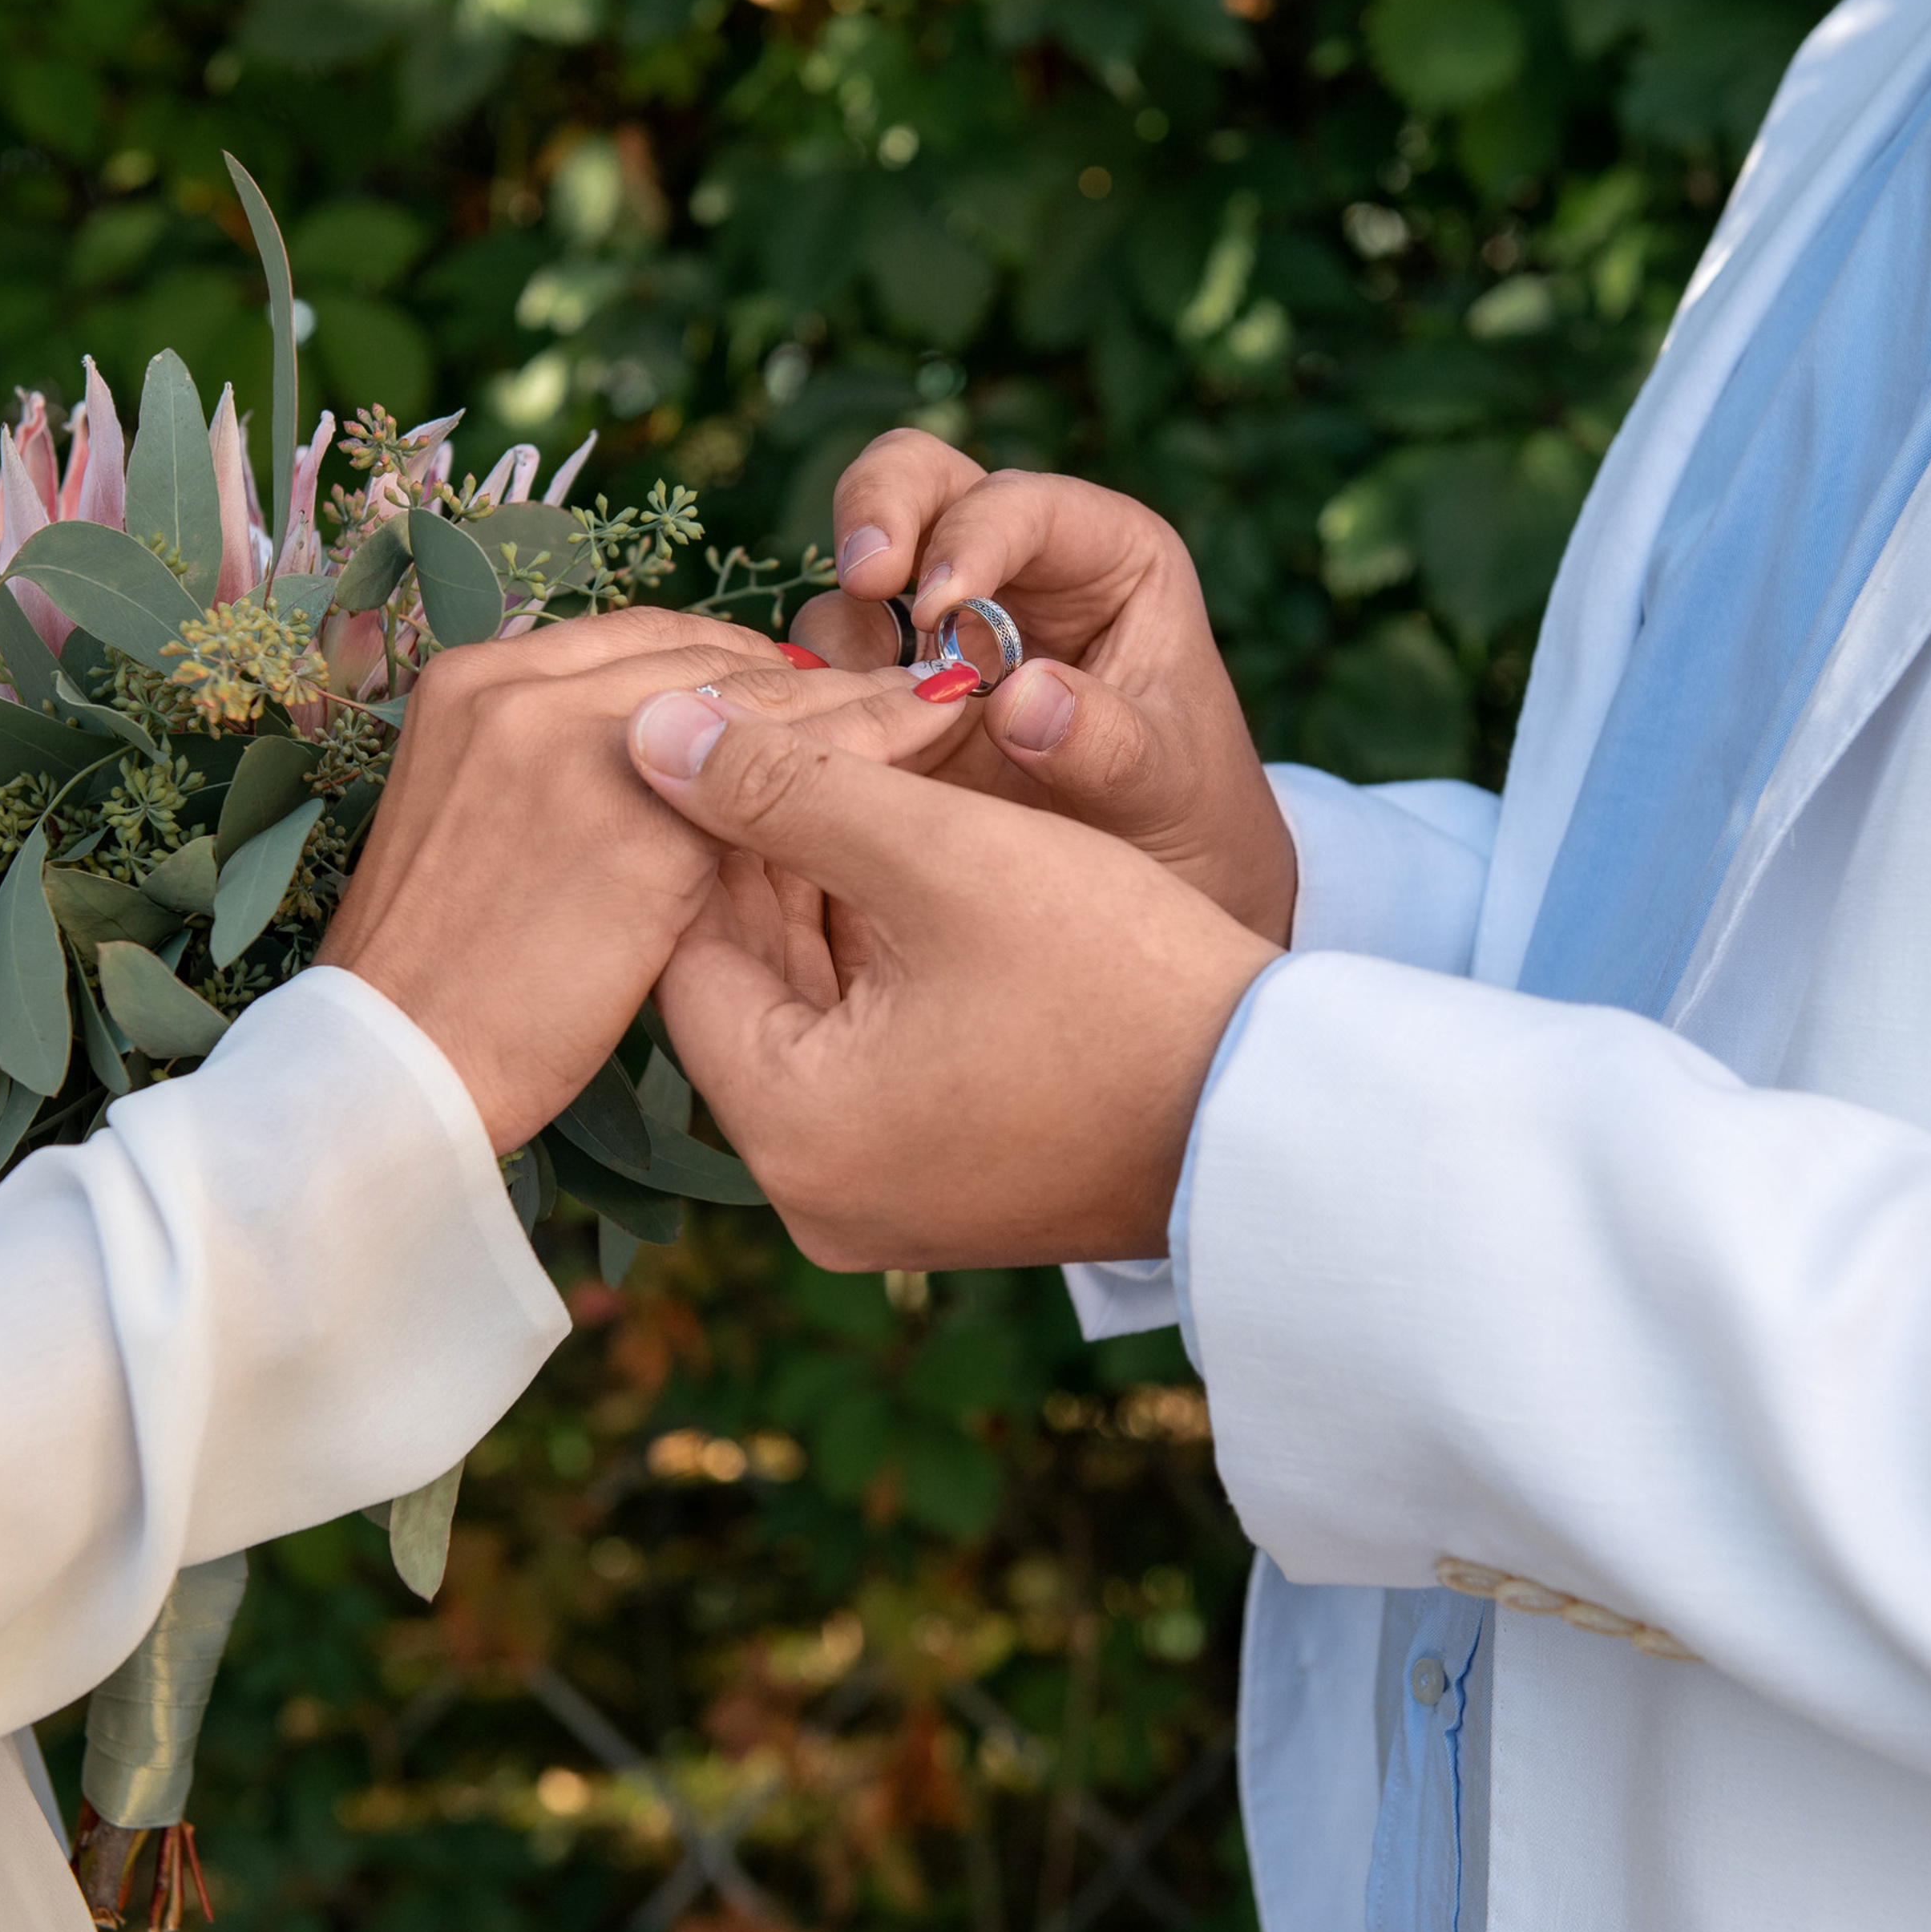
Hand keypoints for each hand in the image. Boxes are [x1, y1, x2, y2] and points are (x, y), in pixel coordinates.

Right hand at [319, 610, 968, 1152]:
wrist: (389, 1071)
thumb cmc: (438, 982)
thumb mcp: (474, 832)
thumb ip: (555, 770)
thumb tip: (666, 758)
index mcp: (470, 680)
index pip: (643, 643)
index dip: (740, 667)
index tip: (810, 686)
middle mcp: (518, 685)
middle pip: (706, 655)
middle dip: (808, 674)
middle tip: (900, 685)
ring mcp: (573, 744)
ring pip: (757, 697)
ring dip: (857, 699)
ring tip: (940, 704)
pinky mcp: (635, 822)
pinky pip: (782, 769)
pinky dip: (863, 752)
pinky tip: (920, 756)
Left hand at [628, 690, 1278, 1268]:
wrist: (1283, 1113)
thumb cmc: (1121, 980)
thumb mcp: (944, 857)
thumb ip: (787, 786)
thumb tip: (647, 732)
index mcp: (791, 1134)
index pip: (686, 951)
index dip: (703, 826)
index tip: (737, 733)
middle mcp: (814, 1194)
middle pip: (748, 984)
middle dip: (773, 856)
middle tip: (804, 739)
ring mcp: (879, 1199)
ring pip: (811, 1012)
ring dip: (832, 899)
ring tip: (864, 781)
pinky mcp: (939, 1185)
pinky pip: (869, 1056)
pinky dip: (883, 964)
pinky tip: (915, 867)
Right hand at [785, 431, 1296, 940]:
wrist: (1162, 894)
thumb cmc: (1190, 817)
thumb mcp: (1170, 785)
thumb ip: (1109, 744)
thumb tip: (1020, 700)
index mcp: (1100, 556)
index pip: (1020, 501)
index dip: (973, 538)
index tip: (941, 609)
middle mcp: (1010, 571)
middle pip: (916, 481)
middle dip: (877, 513)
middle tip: (865, 581)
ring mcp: (937, 634)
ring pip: (852, 584)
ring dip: (839, 637)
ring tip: (854, 715)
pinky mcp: (886, 702)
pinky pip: (823, 678)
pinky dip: (808, 700)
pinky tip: (818, 748)